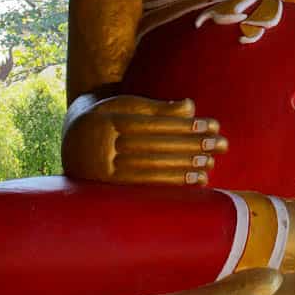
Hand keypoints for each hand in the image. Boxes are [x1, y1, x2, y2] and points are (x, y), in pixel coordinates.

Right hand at [62, 96, 227, 184]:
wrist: (72, 140)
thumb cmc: (109, 117)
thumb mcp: (128, 105)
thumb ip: (158, 107)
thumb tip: (191, 107)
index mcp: (109, 120)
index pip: (156, 124)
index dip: (187, 125)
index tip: (213, 125)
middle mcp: (104, 146)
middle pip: (156, 146)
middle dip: (192, 145)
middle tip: (222, 144)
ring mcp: (105, 169)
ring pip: (152, 168)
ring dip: (186, 167)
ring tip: (212, 162)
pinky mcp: (109, 188)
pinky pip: (146, 186)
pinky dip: (174, 183)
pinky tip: (196, 180)